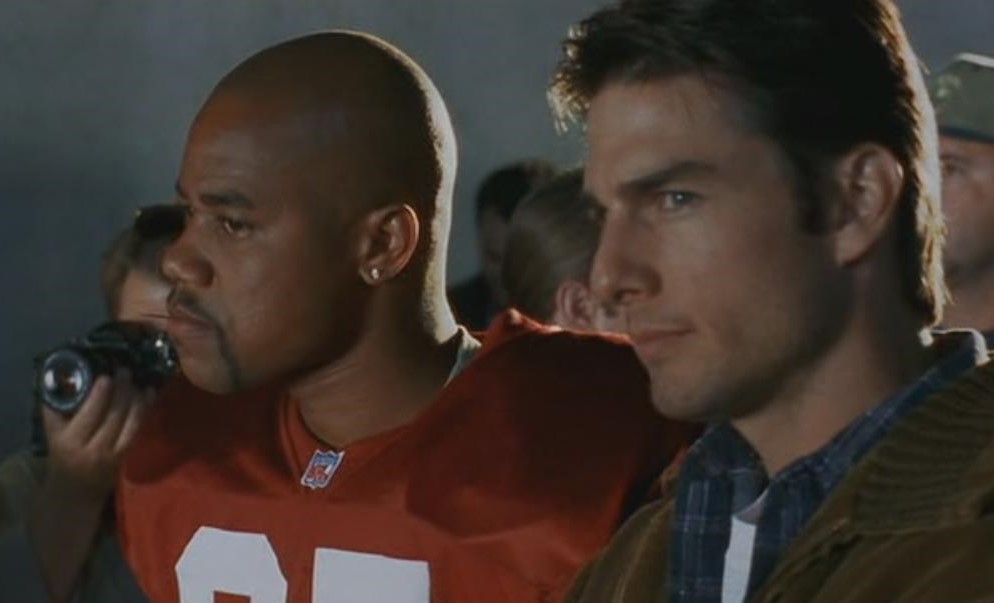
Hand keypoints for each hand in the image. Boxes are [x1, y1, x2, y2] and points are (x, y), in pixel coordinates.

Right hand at [30, 370, 153, 601]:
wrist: (74, 493)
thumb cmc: (61, 457)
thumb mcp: (53, 435)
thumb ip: (57, 410)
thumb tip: (66, 379)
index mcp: (71, 443)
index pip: (89, 415)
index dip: (100, 395)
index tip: (106, 376)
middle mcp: (94, 450)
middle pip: (113, 416)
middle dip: (122, 392)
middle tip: (126, 371)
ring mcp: (114, 455)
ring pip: (130, 423)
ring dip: (137, 400)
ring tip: (140, 381)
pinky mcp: (126, 457)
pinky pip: (138, 430)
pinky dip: (144, 412)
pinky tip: (148, 396)